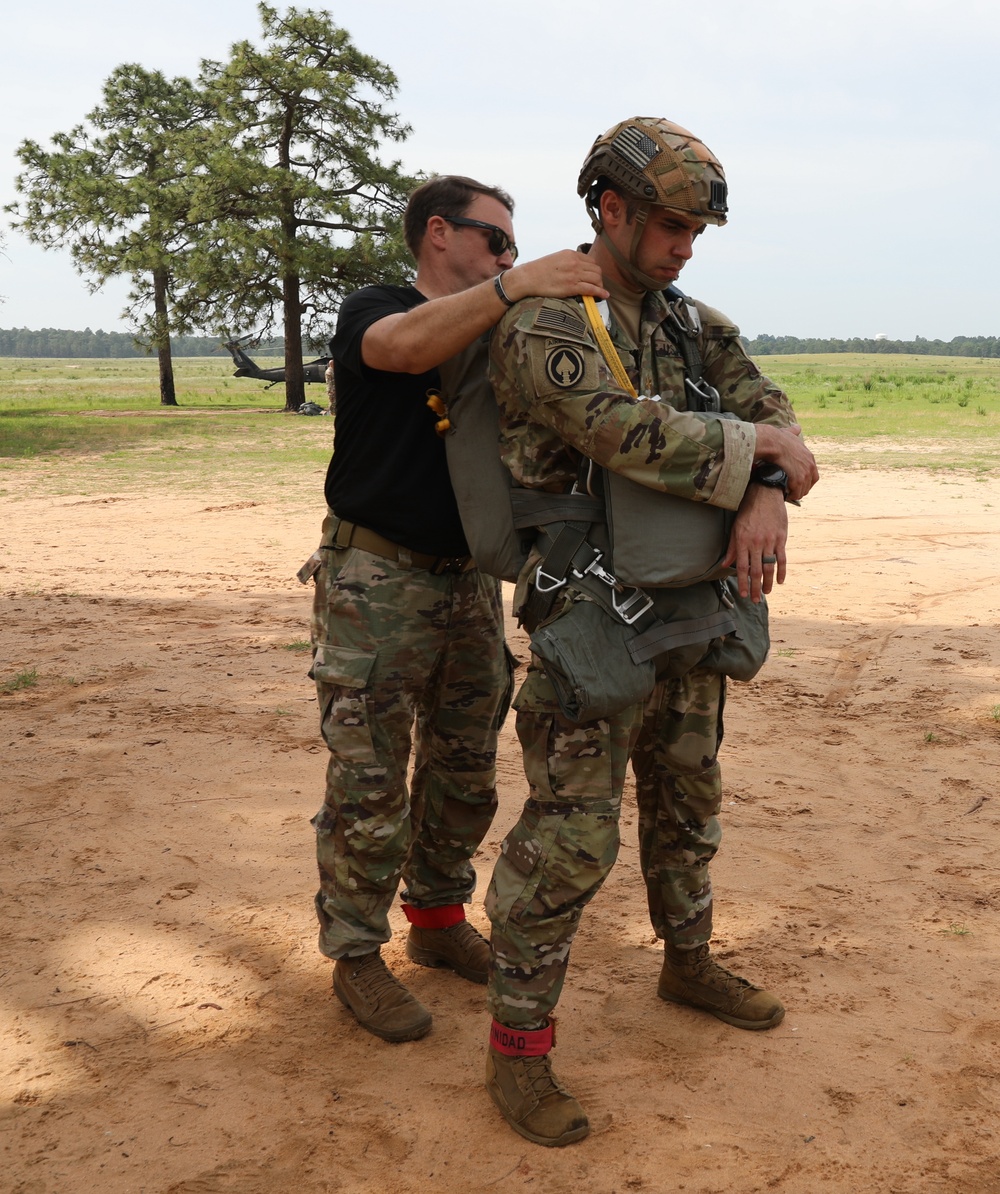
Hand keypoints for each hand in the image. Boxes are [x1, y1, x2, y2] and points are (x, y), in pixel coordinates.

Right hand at [503, 250, 607, 302]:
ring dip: (599, 286)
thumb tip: (577, 269)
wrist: (527, 278)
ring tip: (599, 291)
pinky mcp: (571, 286)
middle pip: (596, 269)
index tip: (593, 277)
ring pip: (596, 279)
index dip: (594, 270)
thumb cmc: (539, 271)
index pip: (591, 261)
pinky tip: (604, 296)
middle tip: (596, 285)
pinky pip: (591, 289)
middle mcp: (574, 262)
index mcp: (571, 254)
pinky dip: (600, 293)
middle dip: (598, 278)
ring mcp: (573, 274)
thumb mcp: (556, 259)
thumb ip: (568, 261)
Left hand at [723, 485, 787, 602]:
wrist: (765, 494)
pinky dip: (782, 571)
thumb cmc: (748, 511)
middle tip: (755, 600)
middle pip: (756, 571)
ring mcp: (770, 541)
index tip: (744, 594)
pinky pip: (782, 558)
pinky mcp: (781, 538)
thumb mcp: (735, 528)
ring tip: (766, 592)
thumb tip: (725, 565)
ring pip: (769, 567)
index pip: (743, 568)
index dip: (743, 582)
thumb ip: (732, 548)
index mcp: (743, 542)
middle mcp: (756, 543)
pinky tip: (780, 581)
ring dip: (768, 583)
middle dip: (756, 588)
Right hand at [753, 423, 818, 500]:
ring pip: (803, 490)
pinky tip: (784, 495)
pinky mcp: (798, 479)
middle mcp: (810, 465)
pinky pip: (796, 493)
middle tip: (791, 491)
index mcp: (809, 457)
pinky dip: (791, 495)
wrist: (772, 442)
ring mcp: (805, 473)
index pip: (814, 474)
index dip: (806, 481)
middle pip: (809, 484)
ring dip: (795, 494)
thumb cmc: (777, 438)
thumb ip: (794, 431)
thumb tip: (797, 427)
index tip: (798, 484)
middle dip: (801, 489)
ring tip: (787, 495)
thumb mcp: (789, 433)